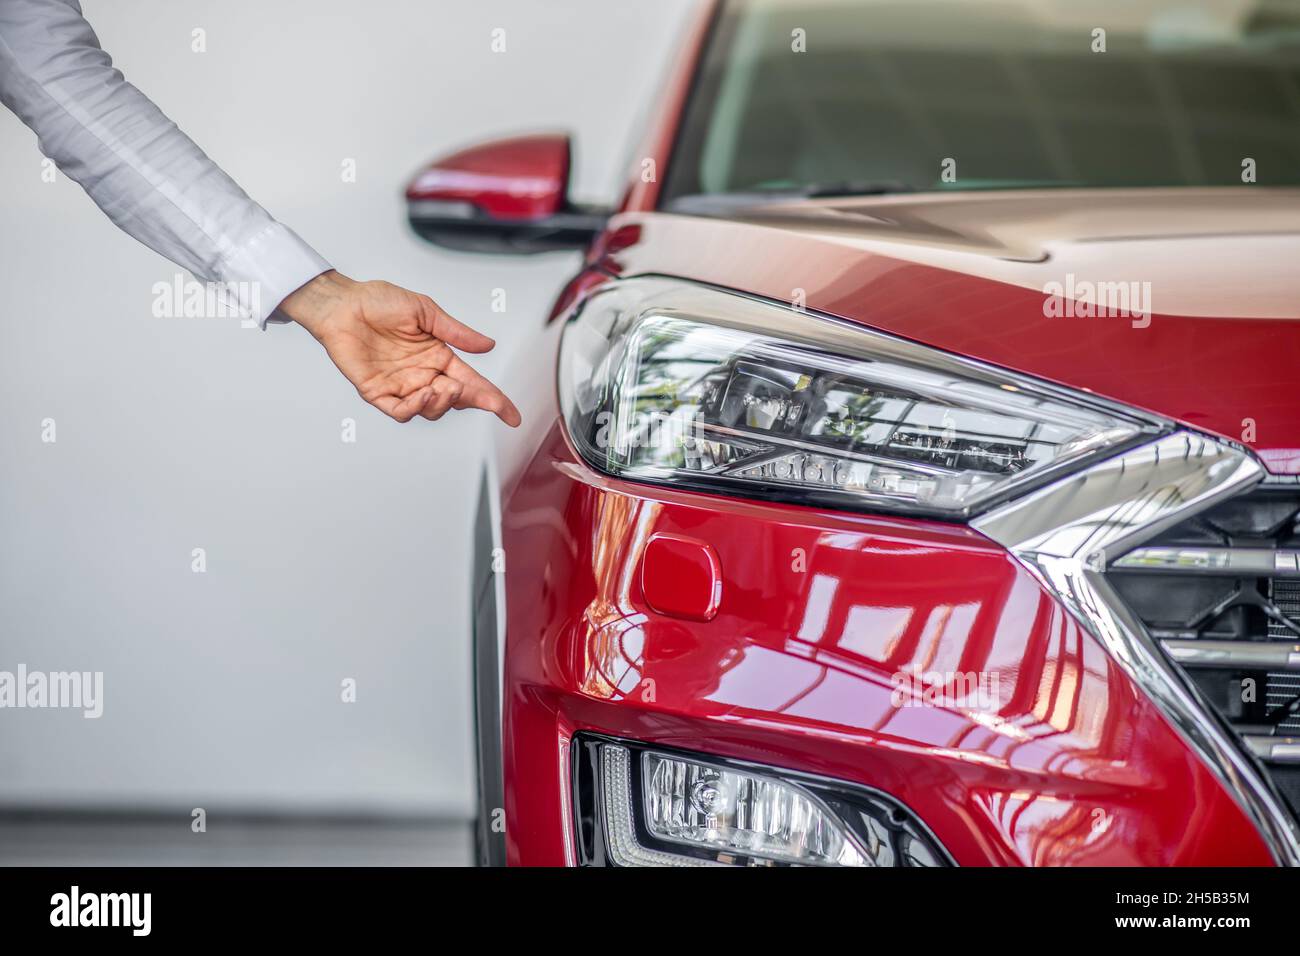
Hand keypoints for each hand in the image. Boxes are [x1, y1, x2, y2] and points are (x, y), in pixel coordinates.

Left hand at [279, 270, 521, 425]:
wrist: (342, 304)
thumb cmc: (378, 301)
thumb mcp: (426, 311)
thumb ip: (457, 332)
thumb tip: (488, 345)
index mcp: (439, 356)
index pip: (472, 382)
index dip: (493, 399)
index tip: (511, 413)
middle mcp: (423, 374)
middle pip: (456, 400)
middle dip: (469, 400)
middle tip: (466, 389)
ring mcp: (402, 386)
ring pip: (431, 410)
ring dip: (442, 403)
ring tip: (443, 387)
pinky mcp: (378, 393)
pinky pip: (401, 411)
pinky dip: (415, 408)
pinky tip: (423, 393)